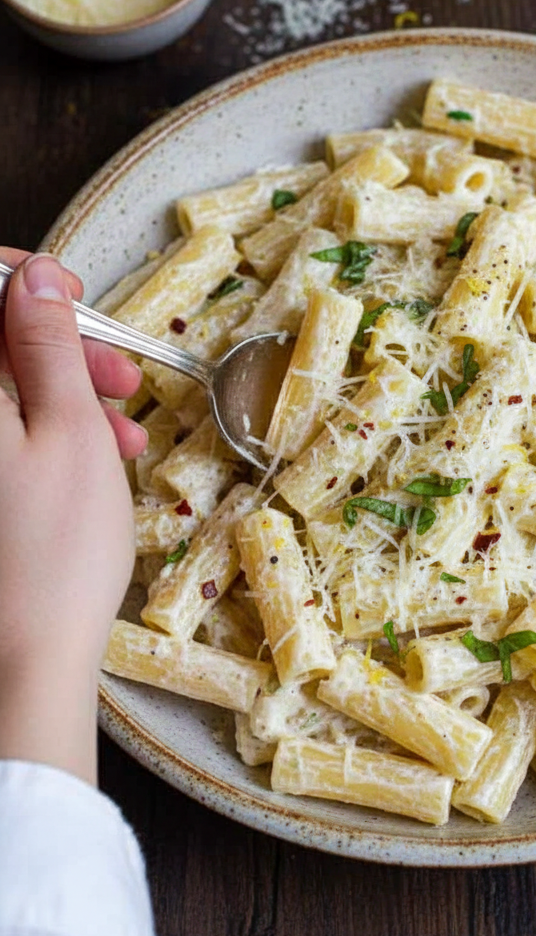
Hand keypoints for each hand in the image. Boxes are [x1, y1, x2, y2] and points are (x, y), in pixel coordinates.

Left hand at [0, 250, 145, 783]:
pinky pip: (5, 435)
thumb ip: (48, 344)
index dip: (19, 282)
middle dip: (56, 346)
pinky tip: (97, 460)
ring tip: (124, 432)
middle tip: (115, 375)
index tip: (68, 295)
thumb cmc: (55, 552)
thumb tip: (32, 278)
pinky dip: (47, 432)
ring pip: (4, 393)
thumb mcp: (71, 429)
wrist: (24, 657)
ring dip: (63, 394)